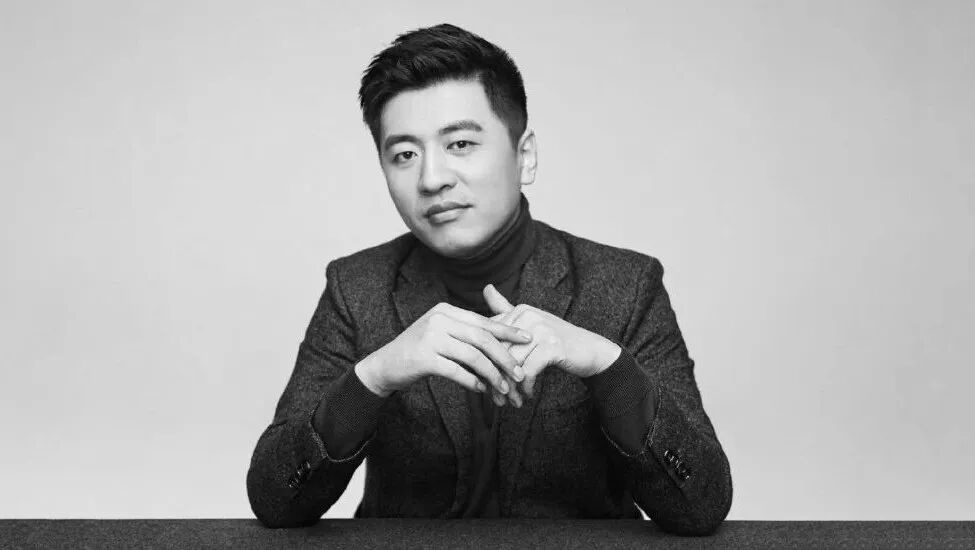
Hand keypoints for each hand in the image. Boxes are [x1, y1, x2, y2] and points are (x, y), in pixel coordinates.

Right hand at [357, 302, 531, 399]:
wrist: (385, 365)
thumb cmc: (419, 351)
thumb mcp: (441, 333)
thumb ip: (465, 332)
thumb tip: (500, 338)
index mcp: (446, 310)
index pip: (483, 321)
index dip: (508, 330)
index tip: (528, 339)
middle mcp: (438, 319)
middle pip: (482, 338)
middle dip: (504, 356)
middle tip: (520, 372)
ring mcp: (430, 337)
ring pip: (472, 356)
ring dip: (492, 374)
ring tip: (503, 388)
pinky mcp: (423, 358)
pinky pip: (456, 371)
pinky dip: (472, 381)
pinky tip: (482, 390)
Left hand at [483, 284, 621, 399]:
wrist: (590, 350)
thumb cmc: (556, 340)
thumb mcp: (530, 323)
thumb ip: (506, 308)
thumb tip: (486, 287)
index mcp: (519, 311)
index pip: (492, 339)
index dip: (486, 363)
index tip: (485, 382)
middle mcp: (529, 316)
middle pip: (500, 352)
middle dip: (496, 379)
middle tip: (496, 398)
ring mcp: (541, 330)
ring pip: (513, 364)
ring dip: (511, 387)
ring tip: (511, 400)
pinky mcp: (552, 346)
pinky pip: (529, 371)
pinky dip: (526, 386)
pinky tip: (527, 395)